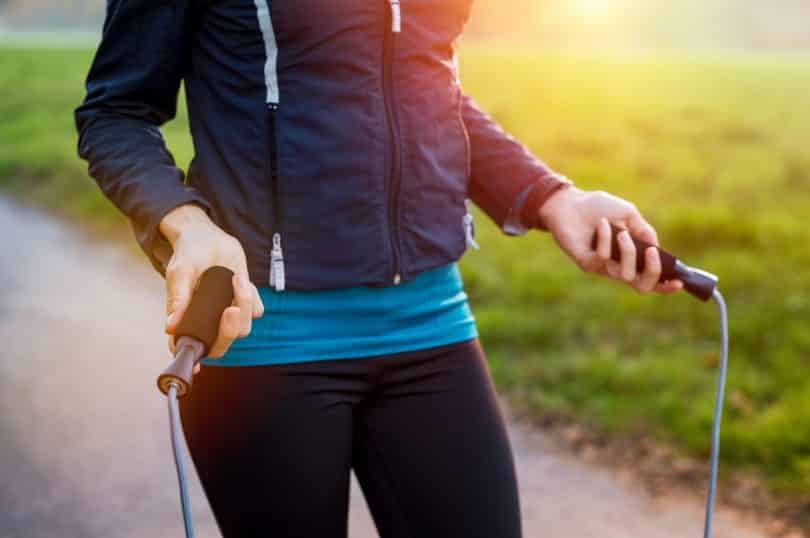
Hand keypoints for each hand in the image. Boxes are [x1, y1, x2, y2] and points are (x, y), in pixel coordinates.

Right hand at [159, 204, 263, 362]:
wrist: (208, 236)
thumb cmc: (189, 254)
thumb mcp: (180, 271)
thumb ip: (177, 298)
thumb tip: (170, 327)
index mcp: (187, 320)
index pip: (190, 348)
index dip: (192, 360)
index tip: (197, 365)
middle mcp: (207, 322)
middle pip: (222, 344)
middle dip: (229, 330)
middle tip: (230, 308)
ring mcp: (227, 315)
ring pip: (243, 328)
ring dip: (243, 303)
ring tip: (235, 278)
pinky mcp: (244, 304)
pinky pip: (256, 311)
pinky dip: (251, 296)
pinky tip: (239, 279)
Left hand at [538, 187, 682, 294]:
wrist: (569, 203)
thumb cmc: (598, 208)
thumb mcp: (628, 214)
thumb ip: (644, 231)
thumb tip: (656, 248)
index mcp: (632, 257)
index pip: (651, 279)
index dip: (666, 285)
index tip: (679, 281)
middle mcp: (618, 266)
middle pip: (642, 286)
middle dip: (652, 271)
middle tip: (649, 251)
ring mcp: (602, 267)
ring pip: (625, 274)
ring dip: (628, 252)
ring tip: (620, 232)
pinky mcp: (586, 263)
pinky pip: (603, 259)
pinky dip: (606, 240)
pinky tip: (601, 224)